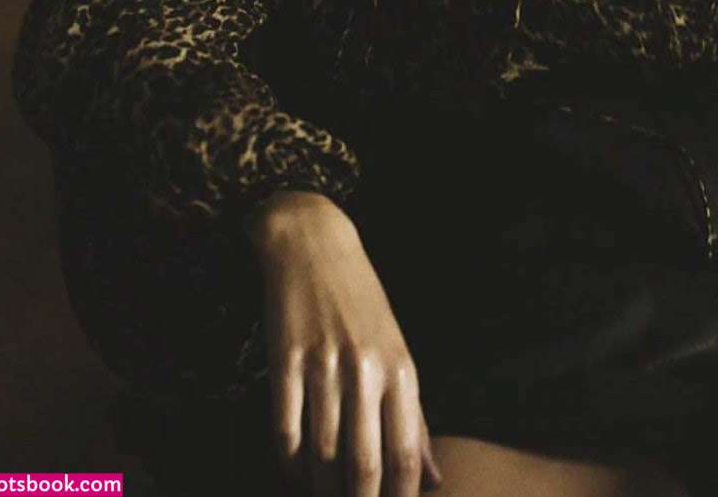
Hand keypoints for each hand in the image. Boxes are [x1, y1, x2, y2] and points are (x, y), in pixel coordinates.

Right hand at [244, 190, 443, 496]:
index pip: (405, 456)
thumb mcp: (397, 353)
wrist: (315, 245)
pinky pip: (285, 431)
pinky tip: (293, 473)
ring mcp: (323, 364)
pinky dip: (287, 463)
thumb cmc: (362, 306)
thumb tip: (432, 479)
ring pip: (321, 455)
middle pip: (364, 465)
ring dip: (319, 489)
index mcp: (401, 370)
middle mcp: (366, 370)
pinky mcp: (285, 360)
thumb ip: (414, 418)